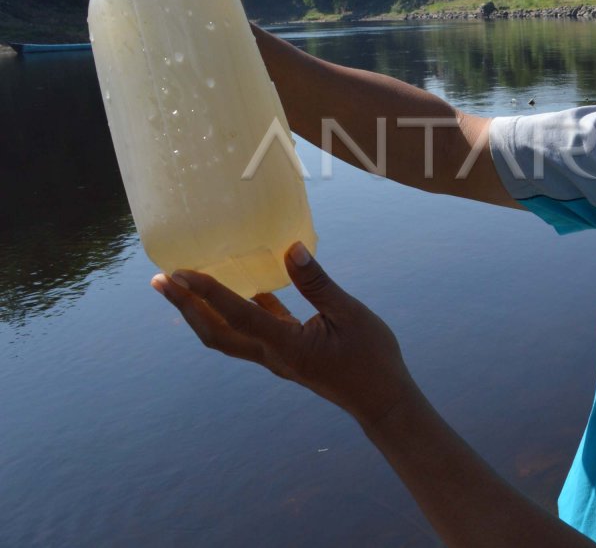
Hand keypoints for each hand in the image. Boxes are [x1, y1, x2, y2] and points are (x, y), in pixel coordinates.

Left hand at [152, 243, 410, 426]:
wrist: (382, 400)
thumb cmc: (372, 357)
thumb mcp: (350, 313)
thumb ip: (317, 283)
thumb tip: (290, 249)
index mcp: (288, 345)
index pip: (239, 315)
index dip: (208, 292)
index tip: (181, 272)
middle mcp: (273, 355)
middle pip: (215, 333)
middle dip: (185, 307)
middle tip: (161, 279)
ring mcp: (277, 358)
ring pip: (228, 336)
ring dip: (202, 311)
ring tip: (182, 285)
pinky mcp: (287, 355)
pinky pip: (252, 332)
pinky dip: (236, 311)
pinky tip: (241, 288)